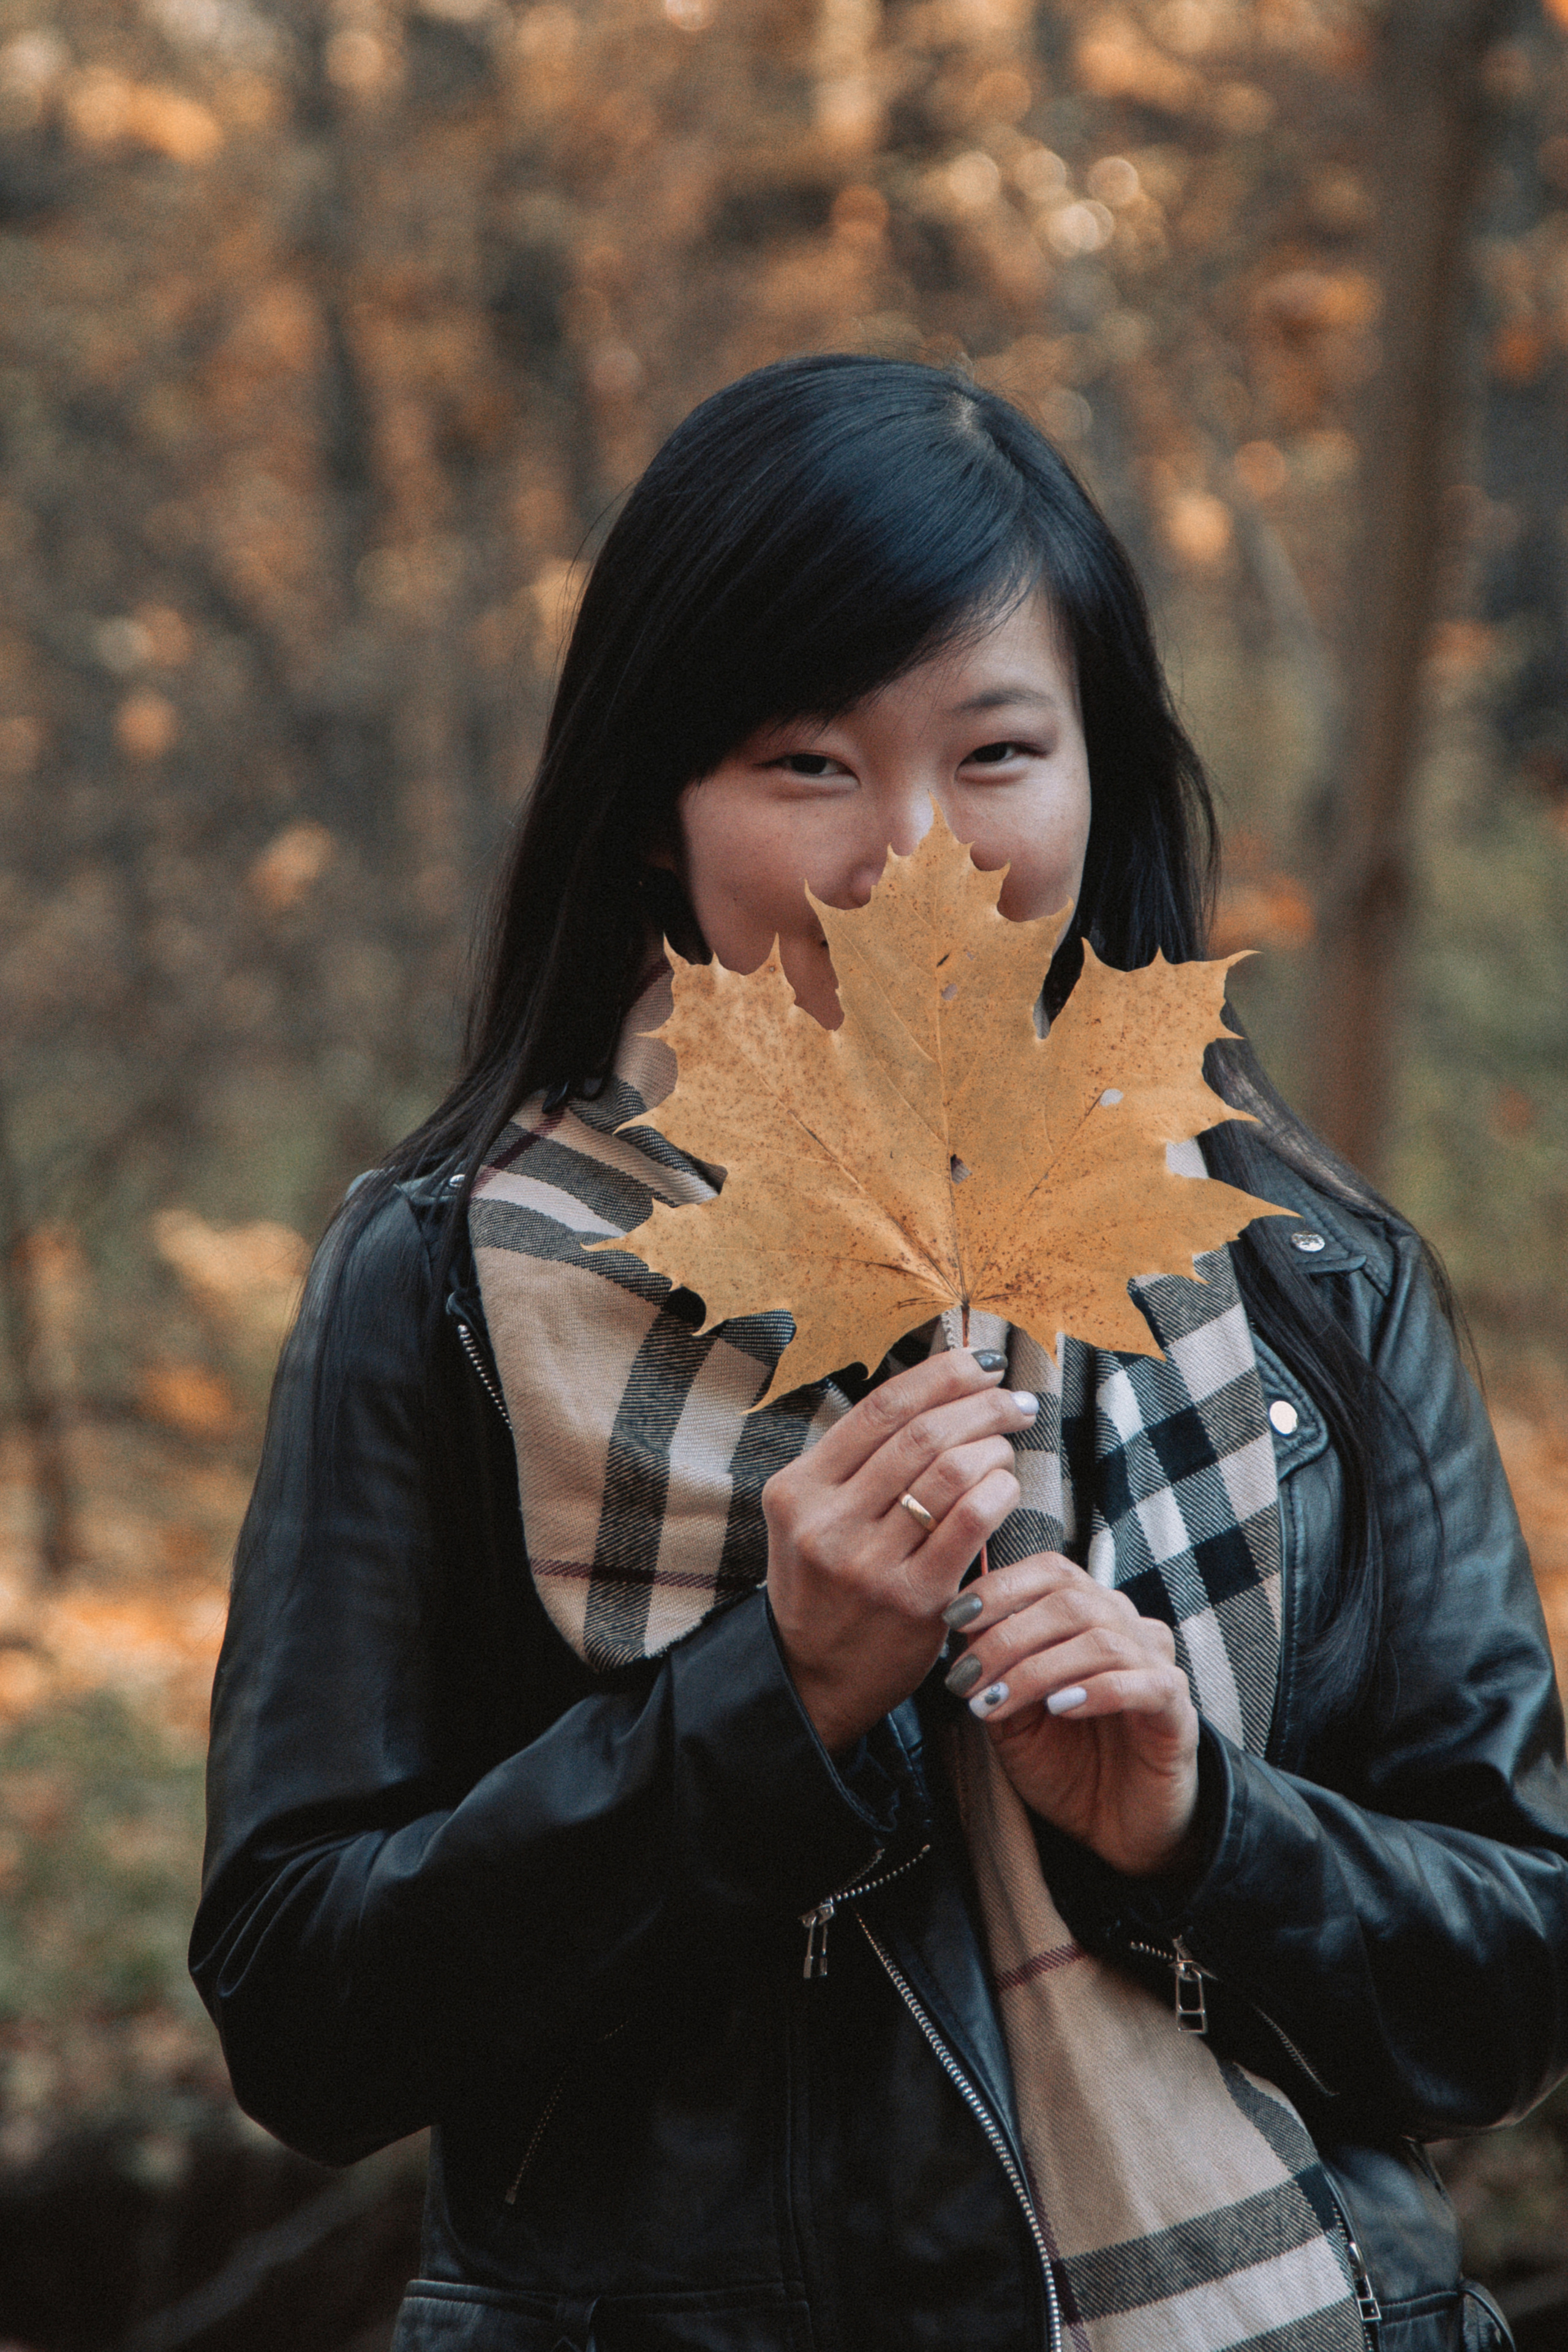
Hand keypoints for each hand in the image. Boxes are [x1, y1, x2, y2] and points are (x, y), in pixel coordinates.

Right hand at [763, 1352, 1039, 1754]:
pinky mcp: (914, 1599)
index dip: (940, 1374)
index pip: (880, 1408)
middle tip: (1014, 1401)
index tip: (981, 1362)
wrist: (814, 1676)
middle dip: (981, 1405)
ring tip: (1006, 1446)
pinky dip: (1000, 1491)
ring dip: (994, 1447)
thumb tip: (938, 1389)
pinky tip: (1006, 1487)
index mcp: (798, 1488)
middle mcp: (827, 1522)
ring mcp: (869, 1563)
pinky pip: (973, 1521)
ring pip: (952, 1471)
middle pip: (922, 1434)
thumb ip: (859, 1461)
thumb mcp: (814, 1515)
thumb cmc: (828, 1582)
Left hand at [943, 1554, 1199, 1876]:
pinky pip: (1146, 1683)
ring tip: (996, 1704)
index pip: (1052, 1572)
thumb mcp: (1013, 1716)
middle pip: (1070, 1601)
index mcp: (1088, 1615)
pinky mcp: (1177, 1710)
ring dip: (1037, 1669)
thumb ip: (995, 1670)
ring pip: (1101, 1641)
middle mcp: (1126, 1629)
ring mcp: (1155, 1666)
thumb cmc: (1063, 1763)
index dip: (1002, 1586)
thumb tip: (961, 1621)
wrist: (1112, 1828)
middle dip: (1007, 1636)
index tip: (953, 1616)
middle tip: (966, 1679)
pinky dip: (1097, 1690)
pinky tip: (1059, 1708)